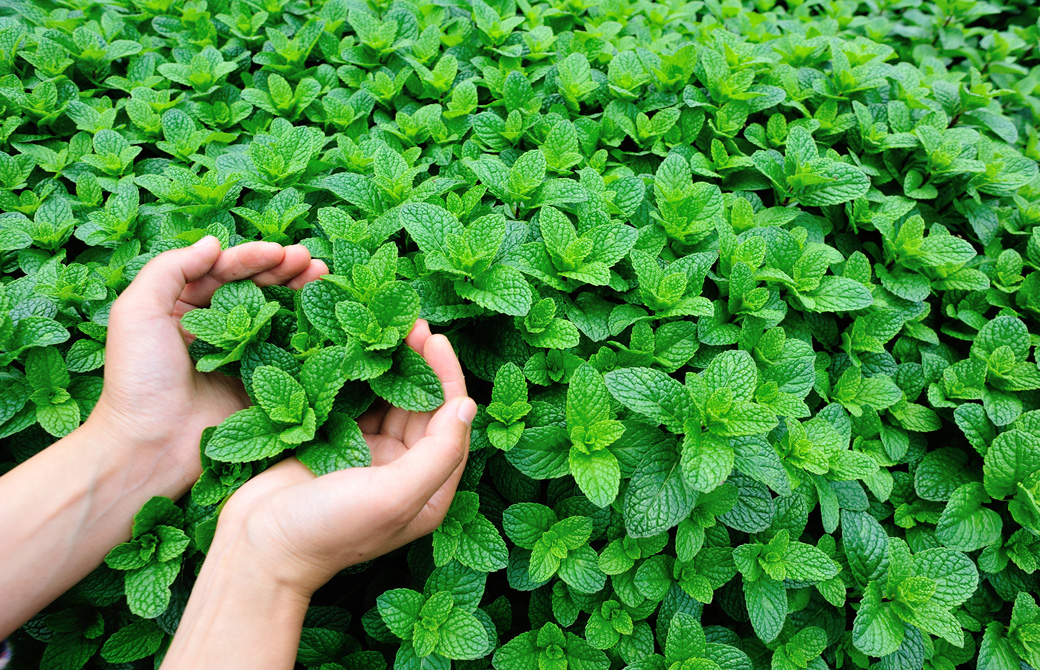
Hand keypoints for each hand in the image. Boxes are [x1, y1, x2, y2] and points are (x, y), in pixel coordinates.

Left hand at [88, 236, 327, 486]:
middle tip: (311, 261)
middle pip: (253, 289)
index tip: (281, 250)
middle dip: (283, 270)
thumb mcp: (136, 311)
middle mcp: (210, 328)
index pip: (222, 271)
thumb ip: (170, 268)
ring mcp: (237, 356)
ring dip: (298, 293)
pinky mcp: (256, 383)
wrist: (150, 445)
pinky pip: (285, 352)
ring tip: (322, 276)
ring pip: (273, 315)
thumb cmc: (138, 378)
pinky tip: (321, 316)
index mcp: (180, 307)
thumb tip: (214, 242)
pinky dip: (304, 332)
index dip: (253, 257)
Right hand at [213, 320, 475, 597]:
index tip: (436, 339)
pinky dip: (361, 377)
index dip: (448, 378)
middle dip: (421, 364)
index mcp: (430, 491)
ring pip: (391, 401)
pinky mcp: (337, 445)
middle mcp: (406, 473)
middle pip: (424, 407)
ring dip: (393, 366)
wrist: (257, 547)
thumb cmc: (328, 529)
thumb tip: (467, 405)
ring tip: (388, 327)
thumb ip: (438, 453)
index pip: (452, 423)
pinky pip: (358, 404)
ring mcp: (371, 458)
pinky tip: (357, 348)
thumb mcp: (394, 496)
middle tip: (410, 322)